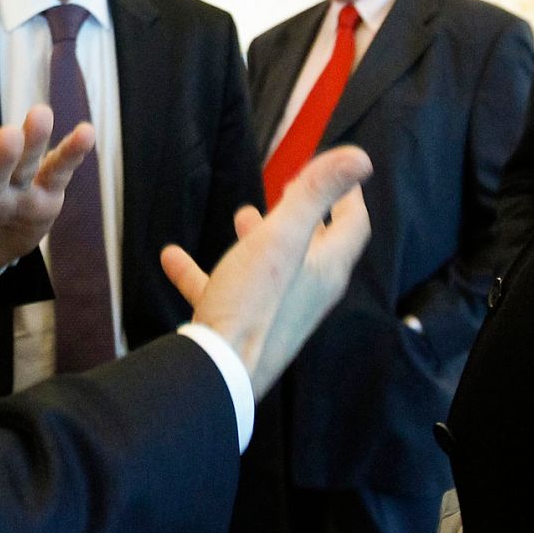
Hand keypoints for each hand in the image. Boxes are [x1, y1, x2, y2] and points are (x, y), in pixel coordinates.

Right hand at [162, 145, 370, 397]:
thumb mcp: (282, 238)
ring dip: (260, 237)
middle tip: (292, 187)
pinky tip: (173, 257)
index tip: (338, 170)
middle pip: (316, 245)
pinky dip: (204, 270)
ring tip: (243, 213)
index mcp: (324, 269)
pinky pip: (225, 291)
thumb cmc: (252, 305)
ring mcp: (275, 313)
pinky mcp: (242, 328)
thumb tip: (360, 158)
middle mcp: (307, 292)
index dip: (347, 194)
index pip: (352, 225)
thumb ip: (316, 194)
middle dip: (306, 213)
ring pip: (272, 267)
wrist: (218, 374)